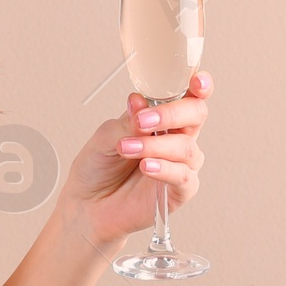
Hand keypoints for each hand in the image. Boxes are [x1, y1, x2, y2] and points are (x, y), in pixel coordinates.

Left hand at [58, 72, 211, 249]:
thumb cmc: (98, 165)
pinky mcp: (179, 192)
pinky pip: (183, 177)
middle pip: (195, 115)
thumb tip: (139, 102)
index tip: (196, 81)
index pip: (188, 97)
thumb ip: (126, 120)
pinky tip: (146, 166)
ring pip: (186, 147)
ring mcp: (180, 165)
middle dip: (172, 113)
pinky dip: (165, 168)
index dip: (198, 86)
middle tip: (143, 121)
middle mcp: (177, 138)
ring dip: (155, 145)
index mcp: (162, 118)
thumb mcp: (105, 135)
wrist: (87, 204)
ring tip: (126, 148)